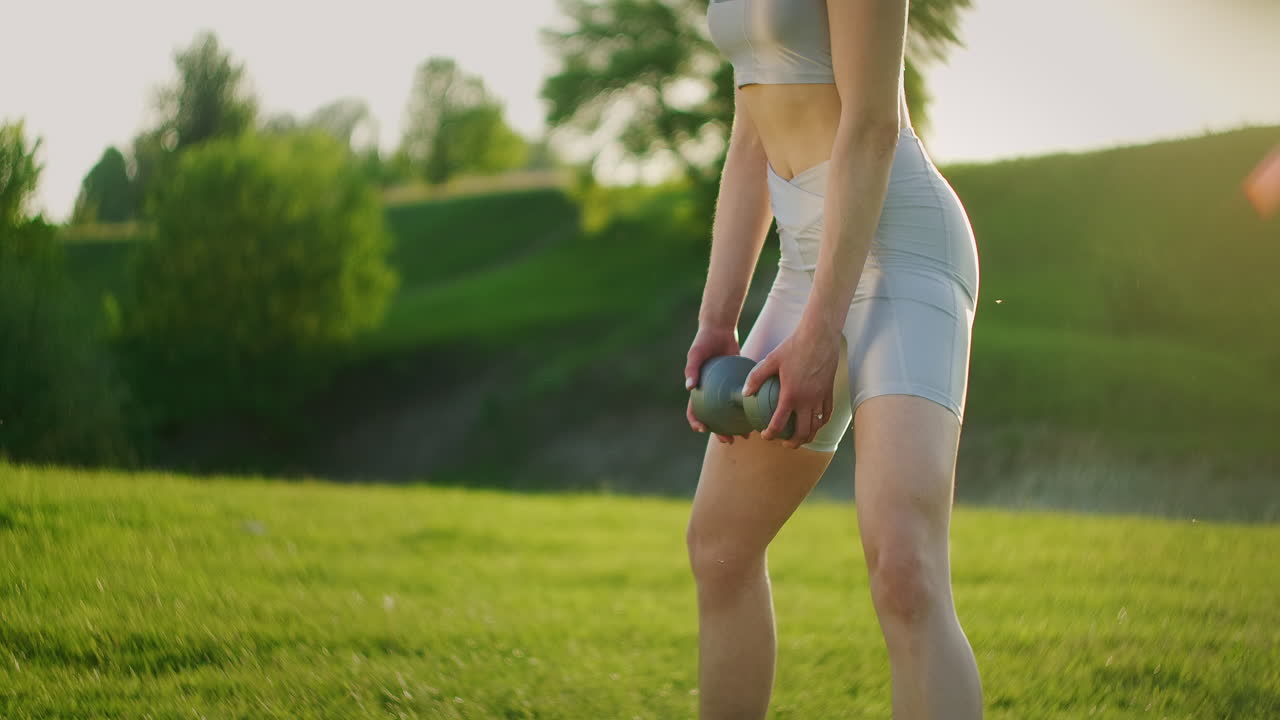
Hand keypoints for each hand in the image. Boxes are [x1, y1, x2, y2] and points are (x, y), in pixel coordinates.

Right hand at [684, 325, 742, 443]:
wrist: (720, 330)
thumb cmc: (704, 342)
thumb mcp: (695, 354)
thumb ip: (691, 369)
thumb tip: (689, 388)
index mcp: (699, 391)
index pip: (694, 411)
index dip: (697, 423)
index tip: (703, 429)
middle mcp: (712, 394)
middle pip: (715, 419)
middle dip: (720, 433)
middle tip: (730, 440)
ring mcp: (725, 391)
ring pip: (731, 414)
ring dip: (737, 426)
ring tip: (747, 435)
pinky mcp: (737, 385)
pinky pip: (743, 400)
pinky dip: (748, 409)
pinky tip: (758, 415)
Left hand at [742, 325, 839, 448]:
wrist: (820, 336)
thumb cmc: (793, 347)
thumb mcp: (770, 360)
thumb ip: (756, 377)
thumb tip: (745, 393)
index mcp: (791, 395)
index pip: (779, 424)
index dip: (770, 434)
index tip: (765, 435)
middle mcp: (808, 400)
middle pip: (802, 432)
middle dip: (792, 442)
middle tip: (784, 443)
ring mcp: (820, 397)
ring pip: (816, 426)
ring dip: (808, 435)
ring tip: (799, 437)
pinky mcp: (829, 391)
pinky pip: (826, 413)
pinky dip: (820, 422)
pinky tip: (815, 422)